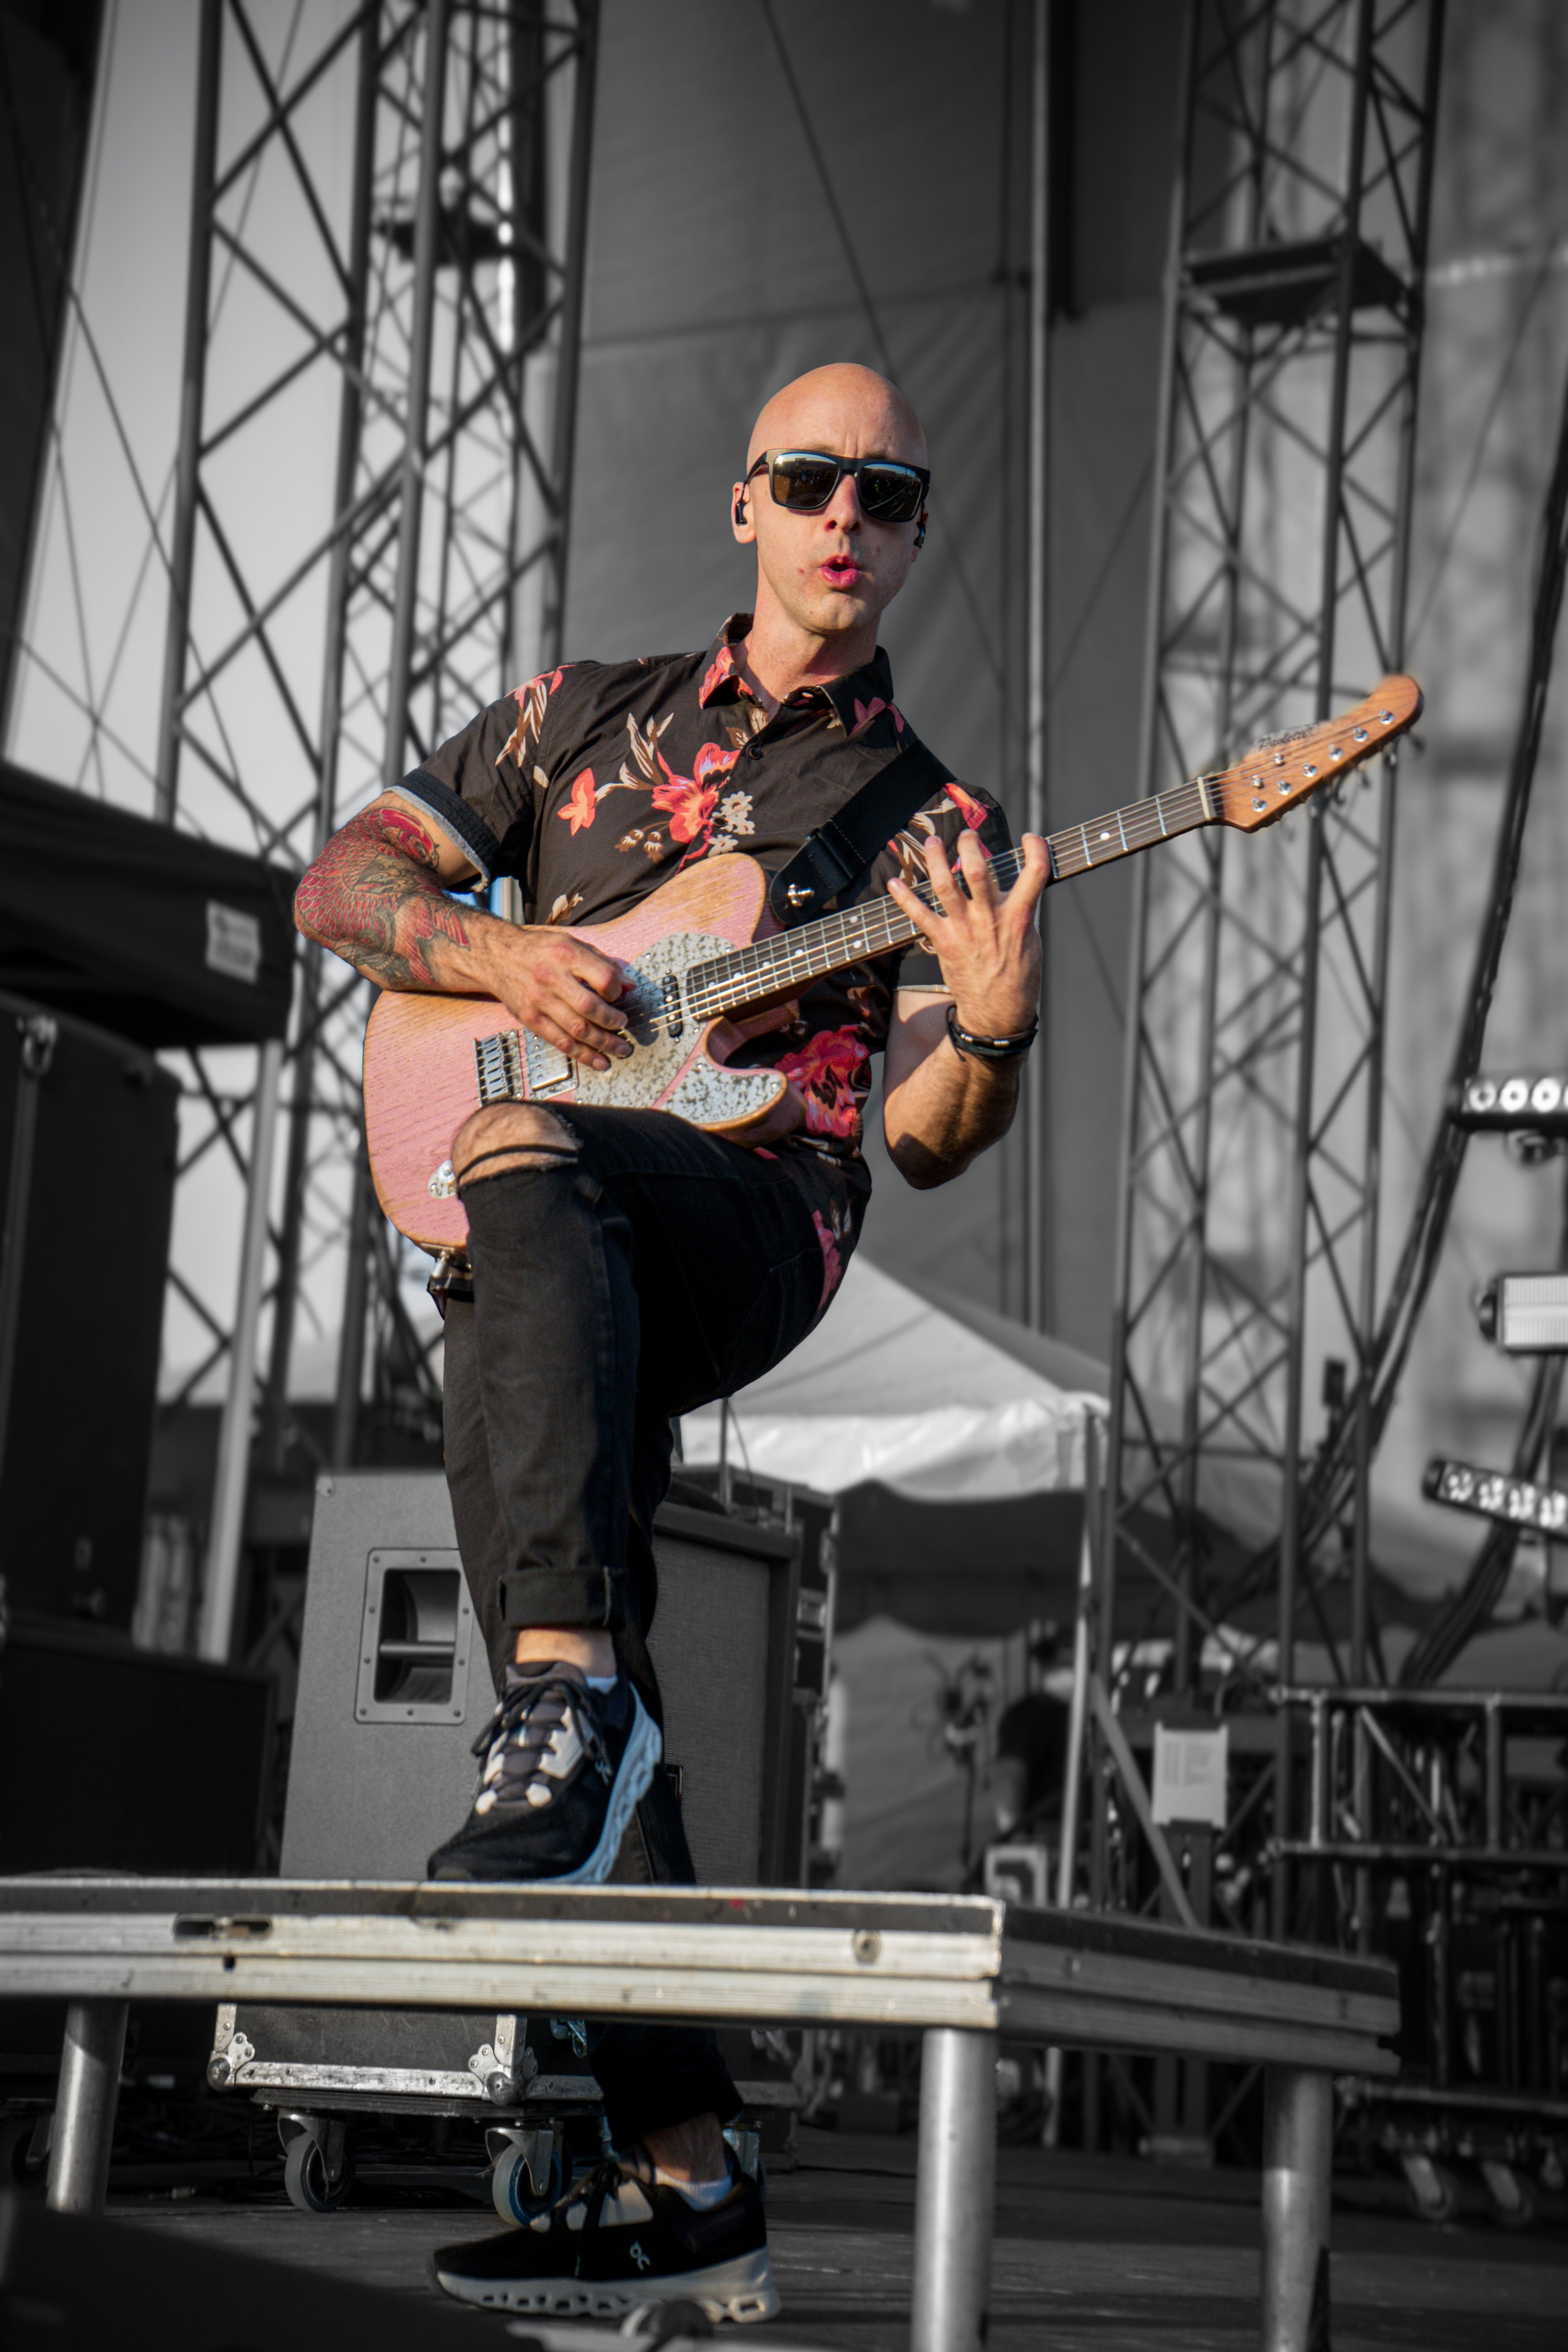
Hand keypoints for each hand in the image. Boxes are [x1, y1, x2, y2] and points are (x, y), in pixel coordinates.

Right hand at [479, 920, 631, 1071]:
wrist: (498, 956)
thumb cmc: (541, 950)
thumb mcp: (572, 944)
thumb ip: (602, 962)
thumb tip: (629, 985)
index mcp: (566, 955)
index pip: (602, 978)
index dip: (617, 990)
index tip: (620, 994)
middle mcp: (552, 978)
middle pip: (590, 1007)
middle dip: (612, 1021)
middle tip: (623, 1025)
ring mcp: (539, 1001)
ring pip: (577, 1029)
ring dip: (603, 1043)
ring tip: (621, 1049)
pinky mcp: (530, 1018)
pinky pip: (560, 1042)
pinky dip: (582, 1055)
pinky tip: (599, 1061)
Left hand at [887, 830, 1048, 1036]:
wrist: (998, 1013)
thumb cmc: (1018, 977)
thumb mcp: (1032, 940)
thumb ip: (1023, 909)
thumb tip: (1017, 885)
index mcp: (1019, 917)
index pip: (1035, 871)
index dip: (1035, 848)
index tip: (1031, 838)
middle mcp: (990, 919)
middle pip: (976, 869)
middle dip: (969, 844)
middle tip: (967, 835)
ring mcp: (964, 930)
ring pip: (945, 885)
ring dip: (936, 859)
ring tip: (932, 843)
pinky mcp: (944, 942)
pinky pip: (919, 915)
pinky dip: (904, 898)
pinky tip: (895, 884)